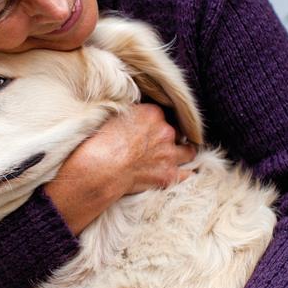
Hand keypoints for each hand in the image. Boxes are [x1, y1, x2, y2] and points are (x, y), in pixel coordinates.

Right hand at [45, 104, 196, 233]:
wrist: (100, 169)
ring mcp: (169, 154)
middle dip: (167, 137)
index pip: (162, 113)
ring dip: (182, 152)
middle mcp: (165, 131)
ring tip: (175, 156)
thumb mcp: (112, 116)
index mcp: (152, 113)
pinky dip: (185, 173)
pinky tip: (182, 172)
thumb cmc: (99, 142)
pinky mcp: (168, 175)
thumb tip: (132, 112)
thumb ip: (130, 113)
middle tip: (156, 143)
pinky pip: (187, 174)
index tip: (149, 128)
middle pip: (175, 130)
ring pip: (188, 151)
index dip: (156, 121)